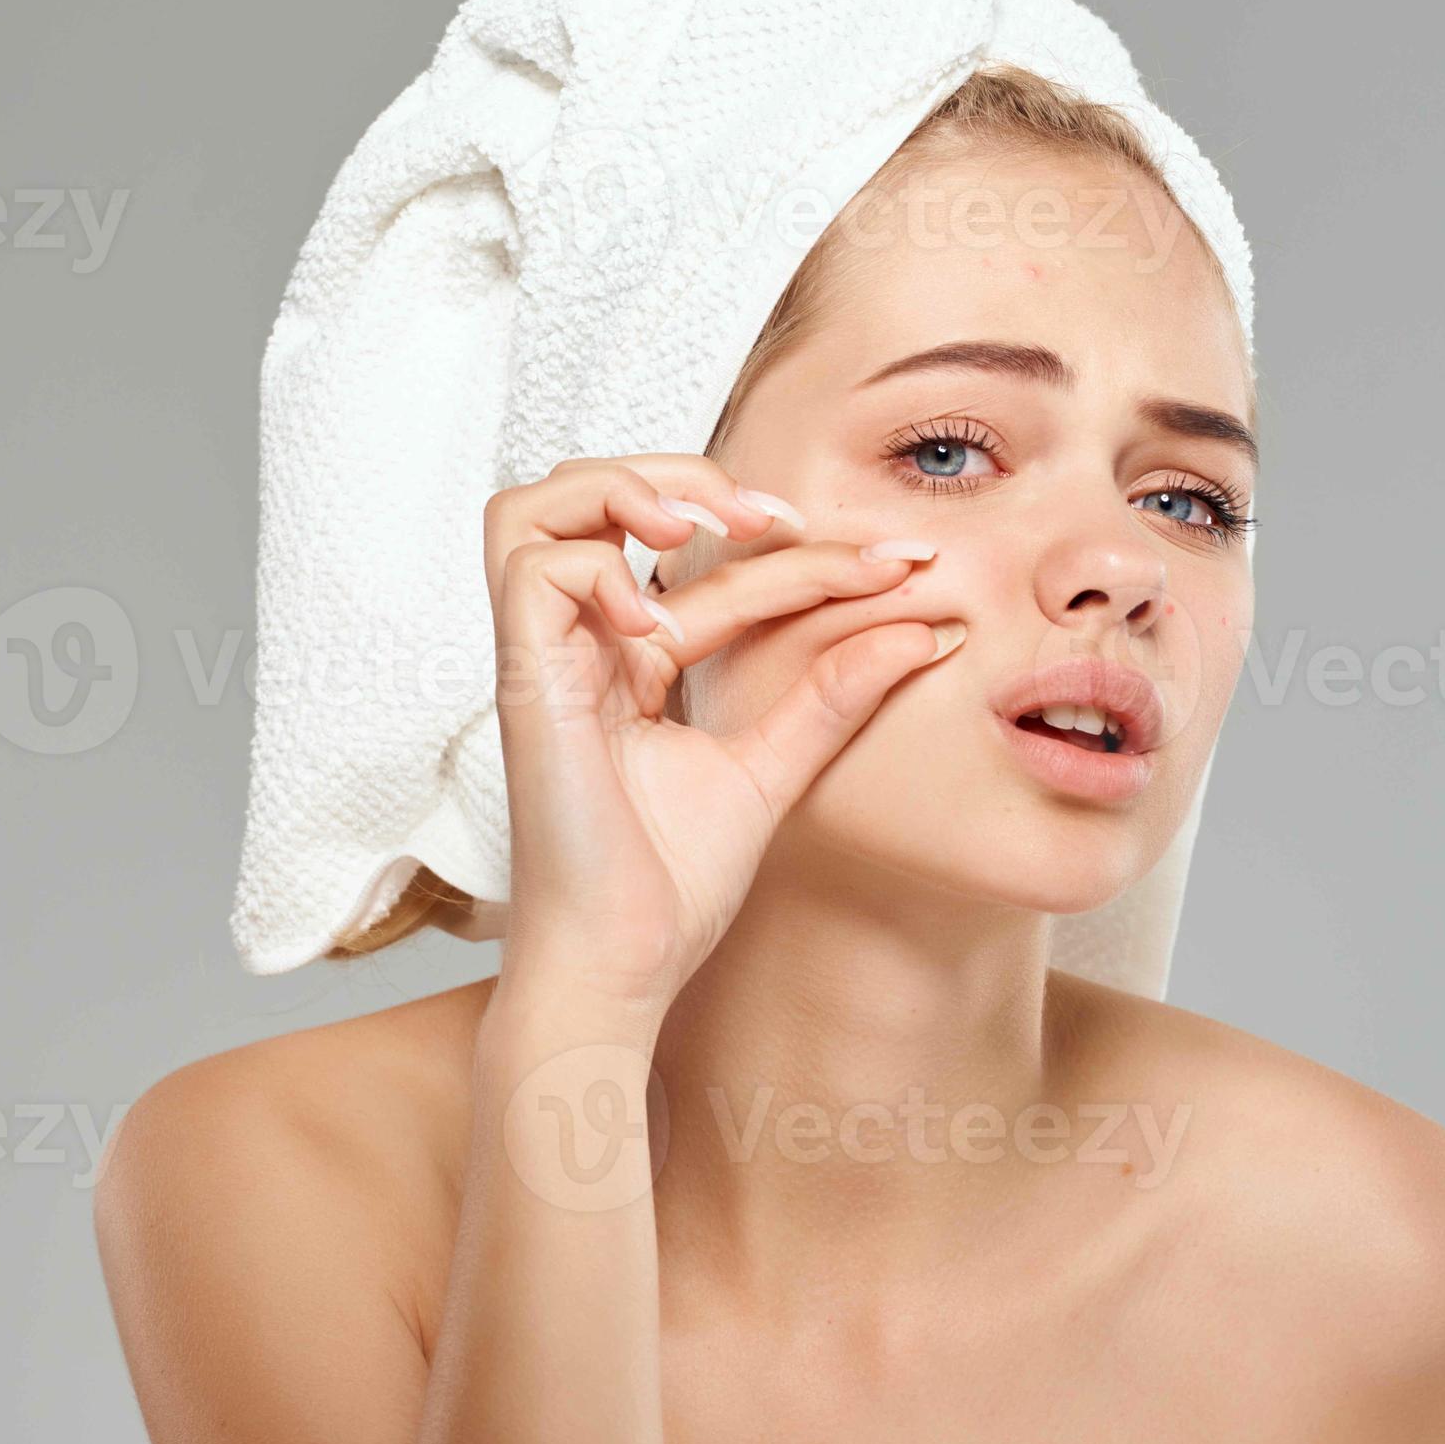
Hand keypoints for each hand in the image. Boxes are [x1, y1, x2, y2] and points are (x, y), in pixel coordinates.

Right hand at [484, 455, 958, 1006]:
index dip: (806, 551)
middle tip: (777, 518)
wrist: (623, 967)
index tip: (901, 564)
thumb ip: (833, 697)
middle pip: (594, 497)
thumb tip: (920, 630)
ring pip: (533, 510)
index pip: (716, 569)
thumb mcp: (774, 770)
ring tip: (699, 527)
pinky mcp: (523, 684)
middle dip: (686, 475)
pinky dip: (596, 568)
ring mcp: (545, 662)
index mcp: (634, 661)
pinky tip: (656, 620)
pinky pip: (530, 571)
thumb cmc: (670, 890)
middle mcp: (583, 648)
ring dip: (619, 489)